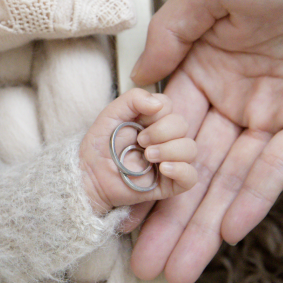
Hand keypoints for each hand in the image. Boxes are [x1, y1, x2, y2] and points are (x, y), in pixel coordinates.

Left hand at [79, 89, 197, 214]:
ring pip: (190, 149)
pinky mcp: (171, 183)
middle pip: (183, 125)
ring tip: (147, 156)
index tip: (138, 123)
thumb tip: (159, 103)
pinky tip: (163, 168)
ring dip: (169, 150)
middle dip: (161, 132)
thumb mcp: (111, 114)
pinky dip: (181, 170)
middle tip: (140, 141)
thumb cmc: (100, 145)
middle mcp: (166, 138)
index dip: (156, 112)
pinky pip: (191, 176)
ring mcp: (170, 160)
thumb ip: (133, 99)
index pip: (169, 106)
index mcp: (153, 120)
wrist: (91, 175)